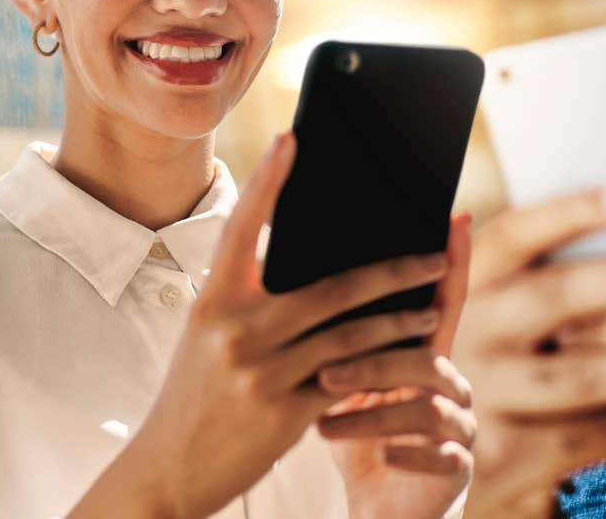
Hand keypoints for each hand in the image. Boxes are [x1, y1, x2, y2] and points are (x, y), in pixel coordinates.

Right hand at [70, 133, 453, 517]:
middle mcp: (236, 330)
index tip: (291, 137)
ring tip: (433, 307)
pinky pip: (351, 381)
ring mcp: (262, 372)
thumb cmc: (197, 391)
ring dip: (401, 319)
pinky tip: (412, 357)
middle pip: (332, 286)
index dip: (267, 179)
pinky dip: (386, 367)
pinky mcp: (286, 412)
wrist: (170, 468)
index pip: (242, 227)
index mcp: (213, 301)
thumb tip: (316, 260)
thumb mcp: (209, 336)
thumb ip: (251, 299)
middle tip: (436, 253)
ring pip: (352, 335)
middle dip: (392, 269)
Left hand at [319, 214, 477, 518]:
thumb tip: (294, 278)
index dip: (454, 262)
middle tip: (322, 369)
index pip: (441, 301)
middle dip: (375, 359)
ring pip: (428, 406)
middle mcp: (450, 384)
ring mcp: (459, 427)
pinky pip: (443, 456)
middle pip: (425, 355)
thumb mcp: (343, 386)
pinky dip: (406, 454)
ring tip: (323, 418)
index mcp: (423, 356)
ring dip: (373, 412)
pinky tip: (379, 457)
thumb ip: (337, 339)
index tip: (457, 220)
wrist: (379, 508)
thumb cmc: (358, 438)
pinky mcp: (459, 470)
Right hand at [455, 189, 605, 516]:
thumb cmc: (505, 385)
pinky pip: (596, 435)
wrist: (459, 490)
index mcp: (460, 293)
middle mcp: (460, 341)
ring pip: (580, 373)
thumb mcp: (498, 330)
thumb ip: (537, 281)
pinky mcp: (506, 464)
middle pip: (549, 298)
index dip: (572, 211)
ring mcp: (478, 404)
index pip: (513, 235)